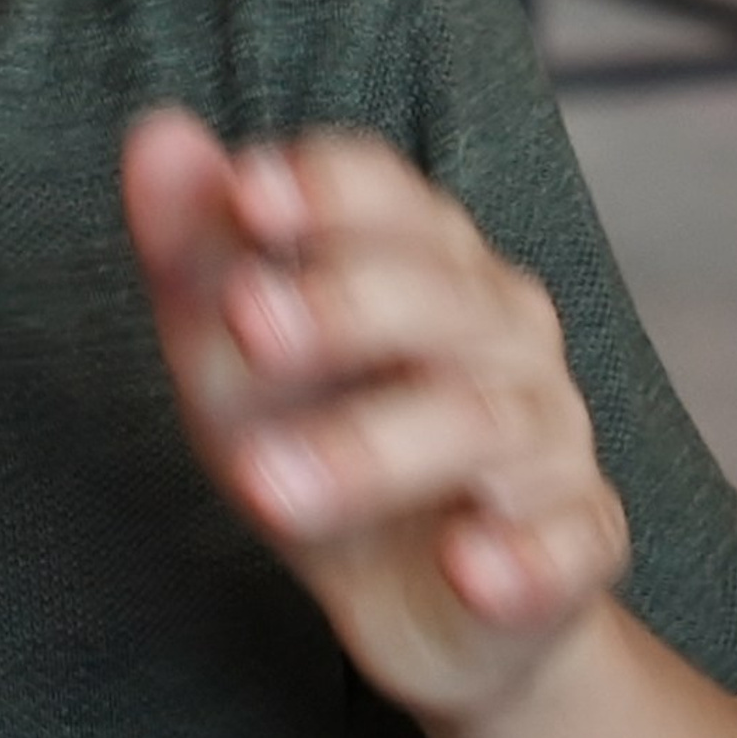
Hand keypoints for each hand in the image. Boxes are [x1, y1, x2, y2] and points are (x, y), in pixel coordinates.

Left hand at [124, 107, 627, 722]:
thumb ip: (198, 252)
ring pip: (482, 423)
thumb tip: (158, 133)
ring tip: (272, 487)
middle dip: (343, 306)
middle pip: (441, 300)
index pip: (396, 200)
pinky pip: (569, 540)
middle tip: (247, 325)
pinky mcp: (578, 541)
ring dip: (375, 451)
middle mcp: (503, 333)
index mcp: (432, 264)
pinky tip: (471, 568)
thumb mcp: (238, 359)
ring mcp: (548, 437)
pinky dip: (526, 556)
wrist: (426, 604)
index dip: (330, 190)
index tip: (248, 194)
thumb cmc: (331, 442)